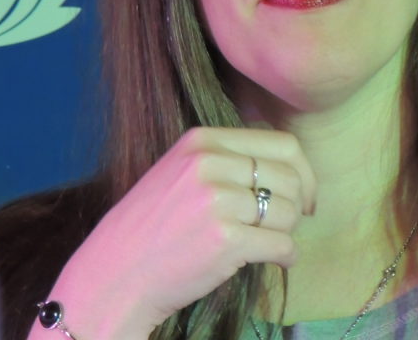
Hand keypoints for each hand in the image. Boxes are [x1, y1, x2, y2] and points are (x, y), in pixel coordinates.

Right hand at [39, 127, 315, 339]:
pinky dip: (287, 257)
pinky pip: (283, 245)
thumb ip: (227, 160)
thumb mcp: (180, 171)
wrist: (113, 276)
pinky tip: (276, 262)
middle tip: (284, 227)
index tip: (305, 195)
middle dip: (296, 206)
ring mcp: (216, 200)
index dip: (304, 172)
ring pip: (289, 212)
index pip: (282, 144)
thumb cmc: (151, 229)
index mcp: (202, 141)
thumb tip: (291, 166)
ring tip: (267, 243)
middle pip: (290, 178)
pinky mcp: (225, 240)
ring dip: (288, 232)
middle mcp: (209, 164)